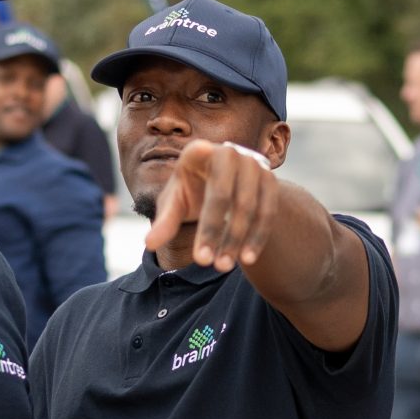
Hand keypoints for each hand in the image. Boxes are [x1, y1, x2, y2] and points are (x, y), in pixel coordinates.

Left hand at [143, 140, 280, 272]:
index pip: (207, 191)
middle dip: (219, 234)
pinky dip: (258, 237)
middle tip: (206, 264)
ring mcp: (254, 164)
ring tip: (224, 267)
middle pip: (229, 198)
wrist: (223, 178)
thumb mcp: (174, 202)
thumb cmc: (191, 190)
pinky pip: (268, 211)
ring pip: (251, 207)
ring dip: (239, 240)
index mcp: (200, 151)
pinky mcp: (270, 179)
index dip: (207, 225)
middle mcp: (231, 153)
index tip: (200, 256)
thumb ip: (165, 221)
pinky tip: (247, 259)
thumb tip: (149, 244)